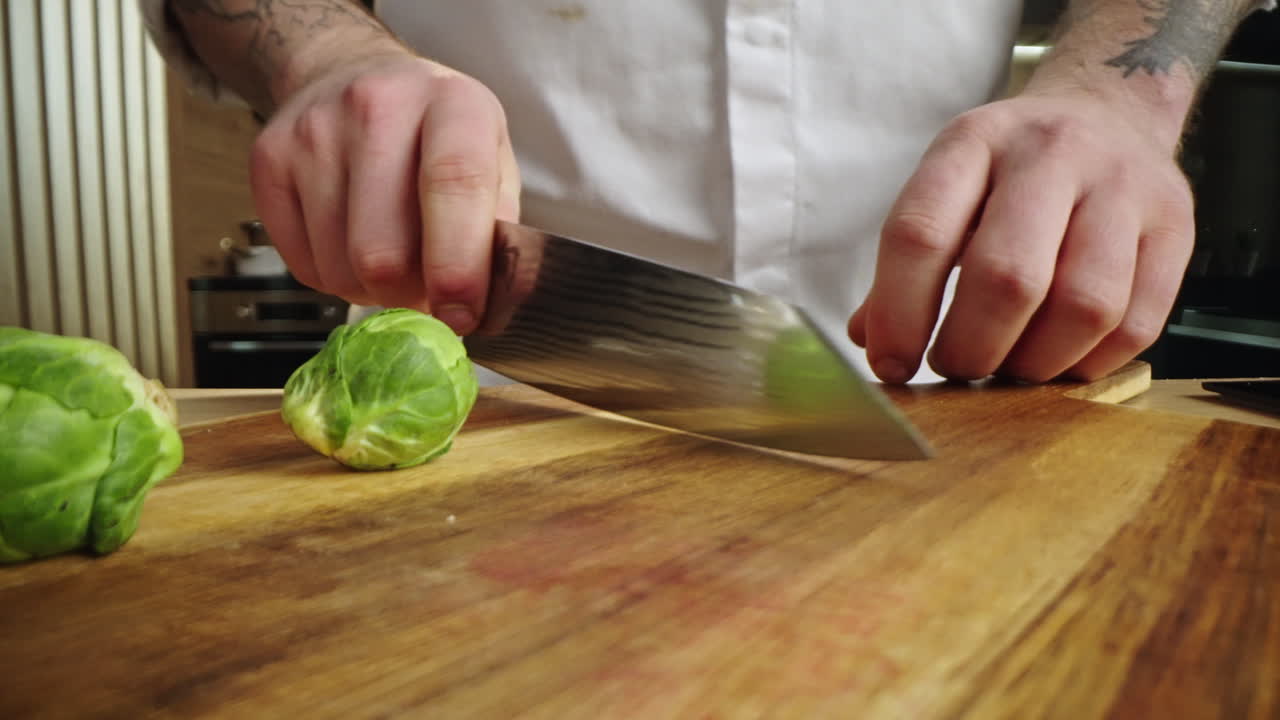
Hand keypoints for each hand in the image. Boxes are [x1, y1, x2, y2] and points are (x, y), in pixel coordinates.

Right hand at [249, 50, 520, 334]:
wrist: (352, 75)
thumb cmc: (437, 134)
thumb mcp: (494, 161)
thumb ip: (497, 231)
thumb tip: (486, 306)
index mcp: (452, 104)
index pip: (454, 185)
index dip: (458, 266)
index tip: (461, 315)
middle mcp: (376, 106)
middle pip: (383, 250)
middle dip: (410, 295)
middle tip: (427, 291)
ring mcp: (313, 132)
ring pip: (341, 268)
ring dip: (373, 291)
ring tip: (393, 262)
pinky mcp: (268, 160)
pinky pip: (303, 267)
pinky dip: (335, 279)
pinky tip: (353, 248)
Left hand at [849, 90, 1194, 383]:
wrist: (1109, 112)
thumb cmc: (1009, 171)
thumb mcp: (947, 188)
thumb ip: (905, 264)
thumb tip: (872, 340)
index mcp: (974, 141)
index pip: (921, 233)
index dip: (899, 314)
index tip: (890, 363)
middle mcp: (1053, 153)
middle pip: (1007, 276)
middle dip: (971, 347)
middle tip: (955, 367)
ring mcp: (1124, 186)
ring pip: (1082, 306)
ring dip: (1034, 362)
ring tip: (1008, 366)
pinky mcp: (1176, 226)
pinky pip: (1136, 323)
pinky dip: (1088, 362)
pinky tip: (1059, 359)